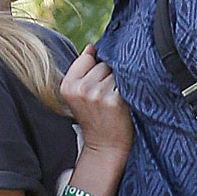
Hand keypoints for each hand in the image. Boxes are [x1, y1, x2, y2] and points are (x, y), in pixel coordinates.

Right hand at [61, 45, 132, 165]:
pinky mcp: (114, 100)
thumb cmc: (95, 119)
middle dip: (108, 76)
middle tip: (107, 97)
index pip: (87, 58)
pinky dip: (129, 89)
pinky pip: (126, 82)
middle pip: (103, 64)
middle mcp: (80, 88)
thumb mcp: (79, 95)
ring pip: (116, 71)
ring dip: (119, 82)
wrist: (105, 148)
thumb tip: (91, 47)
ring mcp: (97, 94)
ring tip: (114, 100)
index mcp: (67, 86)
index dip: (95, 69)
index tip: (96, 86)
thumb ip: (83, 71)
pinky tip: (124, 103)